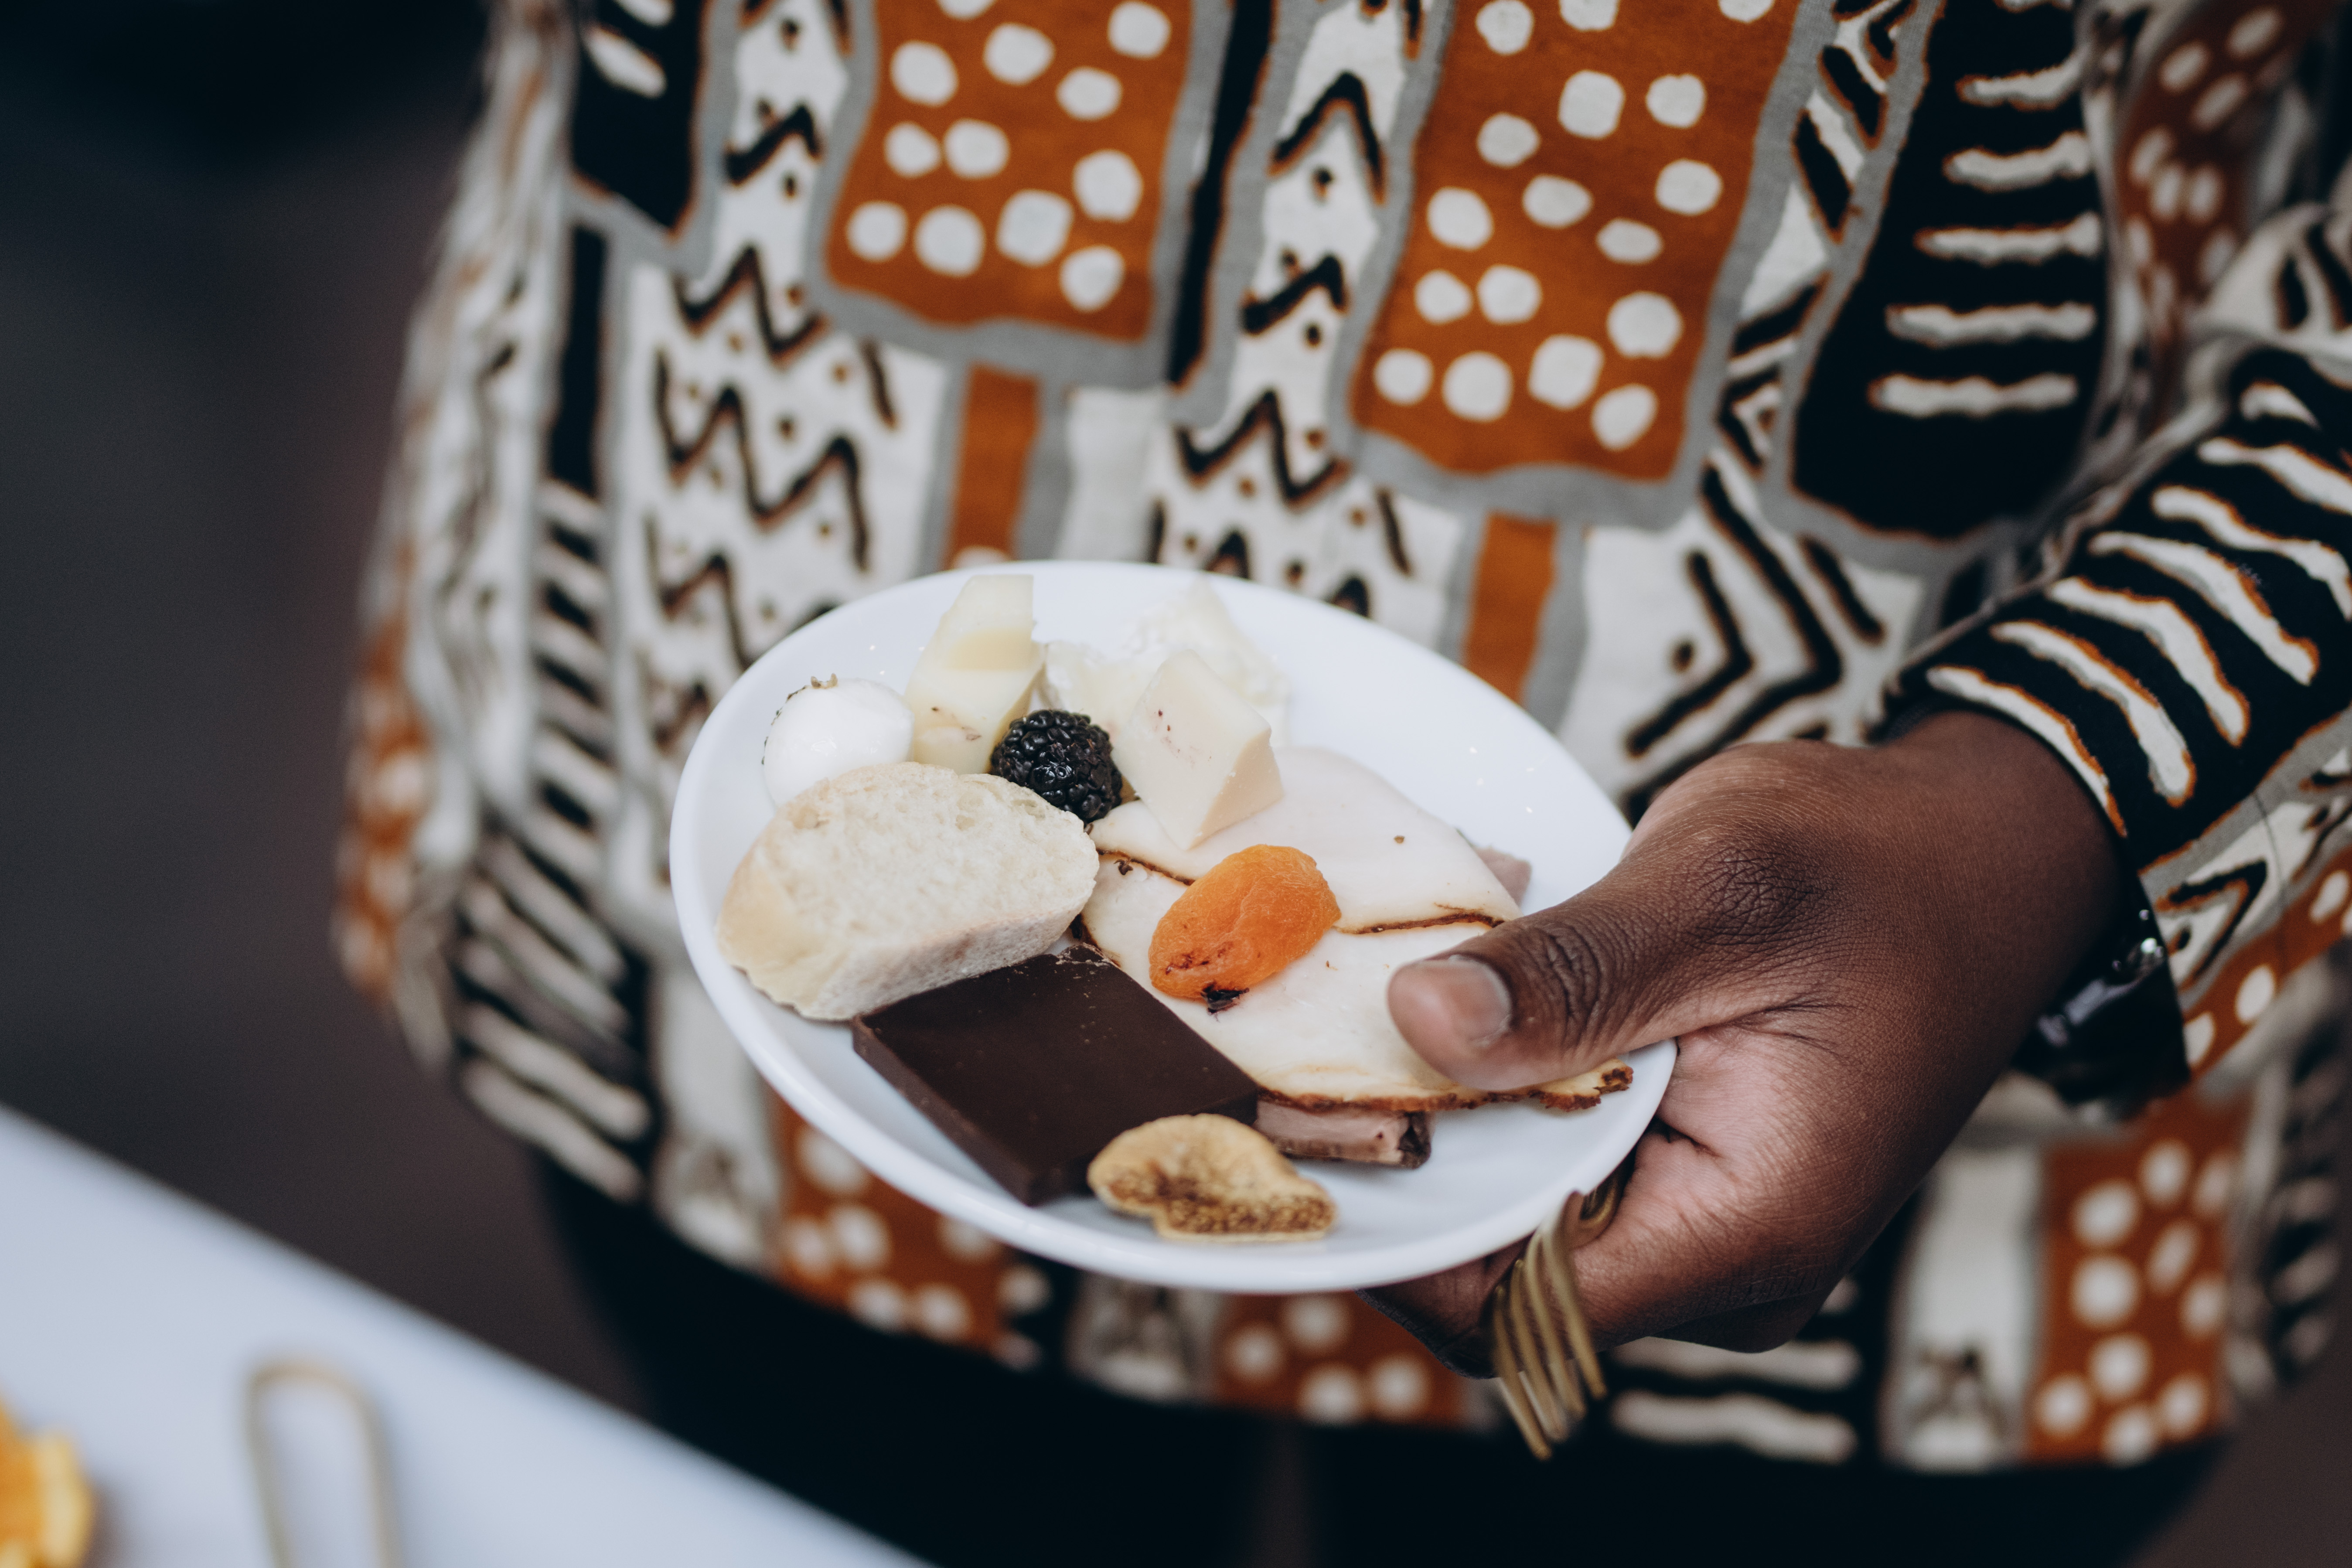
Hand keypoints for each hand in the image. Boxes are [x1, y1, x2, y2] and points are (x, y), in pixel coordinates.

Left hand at [1365, 713, 2119, 1370]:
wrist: (1979, 855)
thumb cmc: (1876, 865)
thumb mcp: (1722, 885)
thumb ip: (1575, 971)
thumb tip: (1421, 1021)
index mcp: (1745, 1229)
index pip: (1516, 1311)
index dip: (1393, 1243)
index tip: (1291, 1131)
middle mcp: (1721, 1265)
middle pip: (1500, 1278)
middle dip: (1399, 1174)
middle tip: (1298, 1045)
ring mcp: (1702, 1228)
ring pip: (1517, 1223)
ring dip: (1443, 1127)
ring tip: (1373, 1006)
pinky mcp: (1683, 1176)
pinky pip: (1555, 1173)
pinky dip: (1495, 1101)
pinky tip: (1456, 1007)